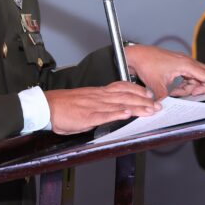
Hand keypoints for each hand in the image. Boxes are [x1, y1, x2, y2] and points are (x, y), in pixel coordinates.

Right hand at [44, 82, 159, 134]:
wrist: (47, 106)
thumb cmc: (64, 107)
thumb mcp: (85, 102)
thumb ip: (98, 105)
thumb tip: (109, 111)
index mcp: (98, 93)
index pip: (122, 87)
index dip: (137, 90)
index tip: (149, 93)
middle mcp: (99, 96)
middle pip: (126, 95)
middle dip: (144, 101)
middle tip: (157, 105)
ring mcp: (94, 105)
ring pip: (120, 104)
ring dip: (137, 107)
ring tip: (150, 110)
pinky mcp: (88, 116)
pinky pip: (105, 114)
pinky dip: (117, 114)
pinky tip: (127, 114)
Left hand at [124, 44, 204, 99]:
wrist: (137, 54)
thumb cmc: (147, 63)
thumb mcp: (156, 84)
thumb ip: (165, 98)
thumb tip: (168, 109)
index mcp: (185, 64)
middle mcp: (187, 63)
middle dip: (202, 87)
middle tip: (191, 95)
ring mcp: (183, 64)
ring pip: (197, 79)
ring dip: (190, 88)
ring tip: (176, 92)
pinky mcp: (179, 67)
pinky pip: (188, 79)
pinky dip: (184, 86)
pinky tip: (174, 89)